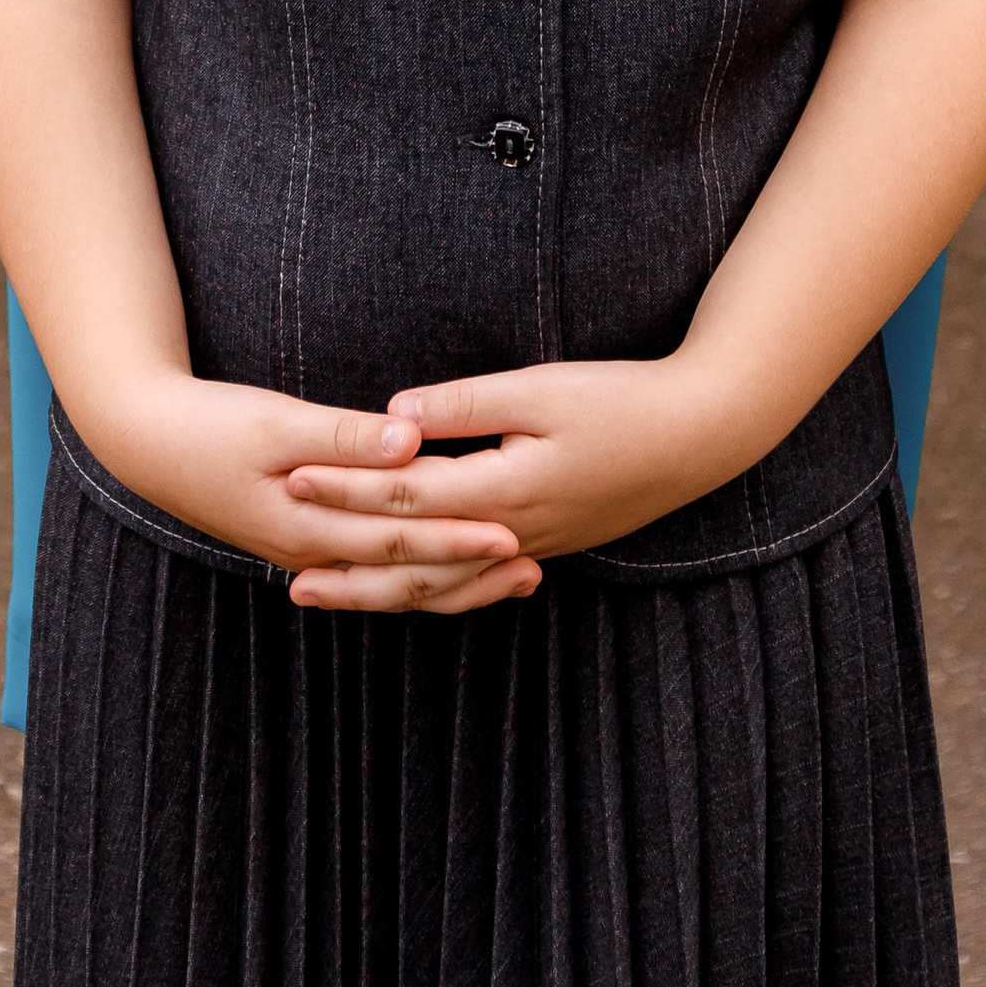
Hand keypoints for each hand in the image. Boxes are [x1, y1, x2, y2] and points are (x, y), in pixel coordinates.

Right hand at [103, 376, 537, 614]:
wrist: (149, 442)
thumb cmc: (211, 424)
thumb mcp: (275, 421)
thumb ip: (346, 436)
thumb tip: (411, 439)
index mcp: (306, 527)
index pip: (396, 542)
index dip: (456, 538)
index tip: (512, 534)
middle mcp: (312, 554)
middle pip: (403, 576)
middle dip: (468, 571)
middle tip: (532, 566)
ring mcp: (308, 553)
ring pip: (393, 582)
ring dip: (453, 579)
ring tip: (513, 572)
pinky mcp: (307, 540)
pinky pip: (375, 569)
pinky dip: (418, 569)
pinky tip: (450, 563)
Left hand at [285, 356, 746, 588]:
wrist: (697, 438)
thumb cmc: (621, 401)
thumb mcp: (542, 388)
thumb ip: (467, 403)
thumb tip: (395, 412)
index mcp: (504, 490)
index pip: (408, 494)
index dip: (348, 489)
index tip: (295, 481)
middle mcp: (511, 532)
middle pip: (415, 562)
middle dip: (350, 567)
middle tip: (287, 580)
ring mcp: (531, 546)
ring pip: (443, 587)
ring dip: (383, 594)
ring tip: (331, 597)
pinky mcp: (546, 544)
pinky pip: (472, 585)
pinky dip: (432, 594)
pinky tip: (409, 592)